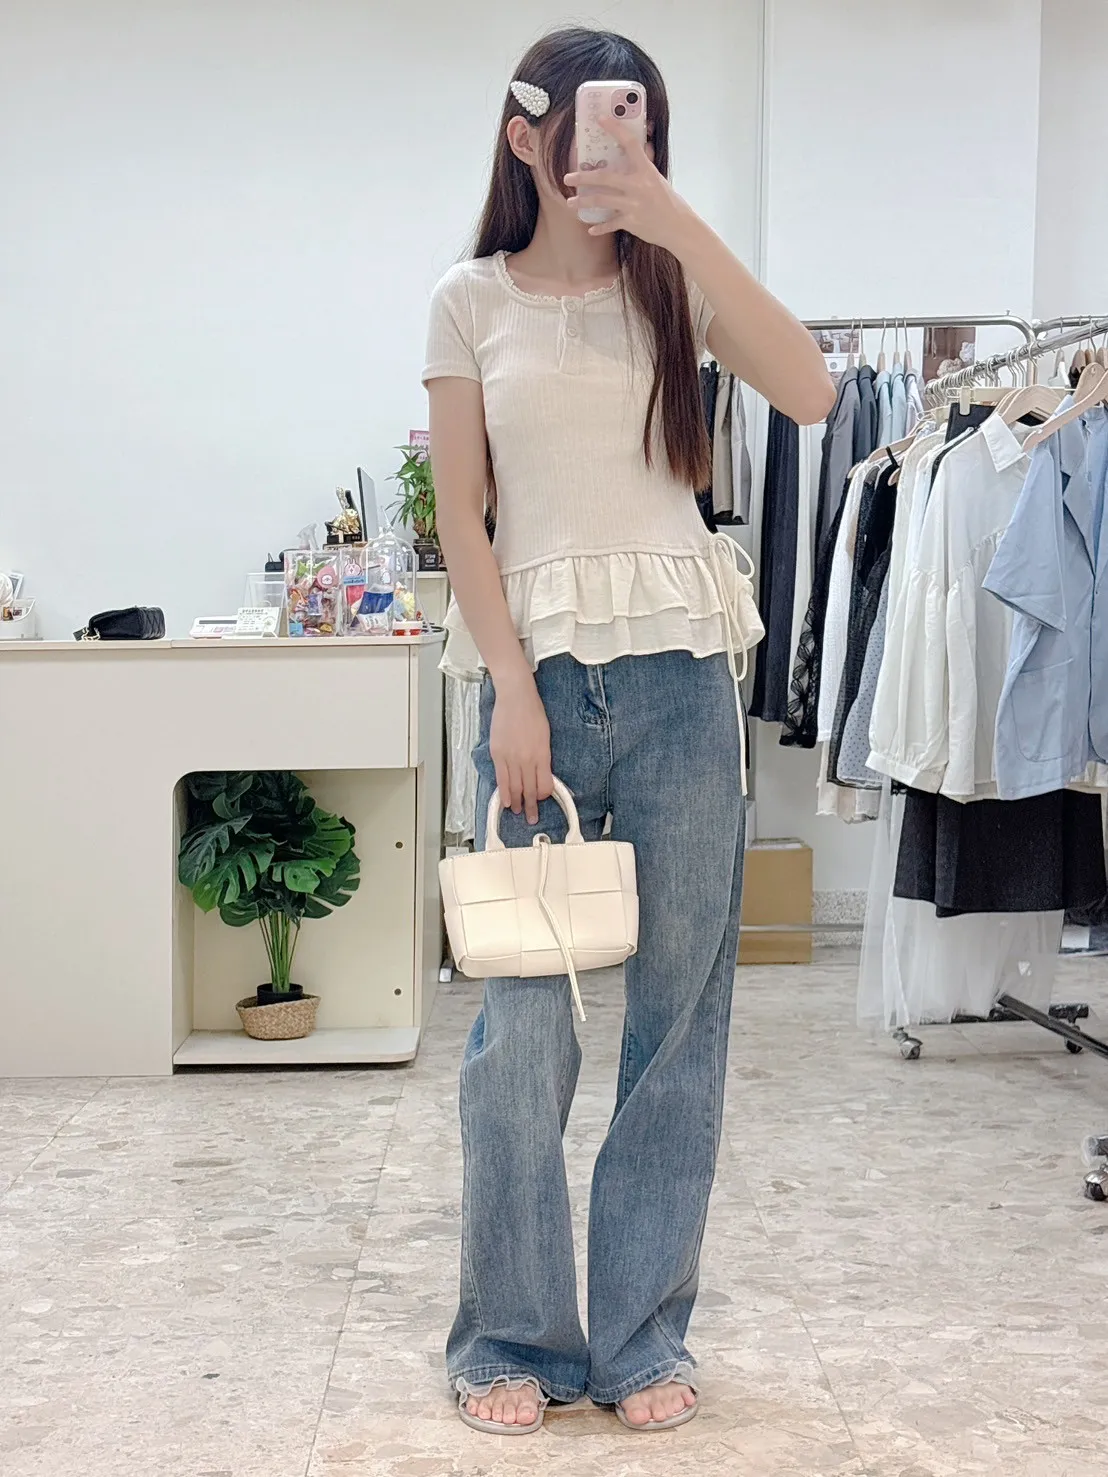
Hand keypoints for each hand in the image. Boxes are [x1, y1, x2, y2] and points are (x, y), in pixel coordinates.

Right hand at [489, 672, 552, 825]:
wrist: (516, 698)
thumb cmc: (533, 712)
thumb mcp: (545, 736)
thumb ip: (542, 756)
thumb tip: (539, 772)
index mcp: (542, 755)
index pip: (544, 784)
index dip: (542, 795)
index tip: (541, 799)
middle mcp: (527, 759)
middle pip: (529, 790)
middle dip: (530, 806)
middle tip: (531, 818)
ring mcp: (511, 758)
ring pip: (515, 787)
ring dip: (516, 802)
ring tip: (517, 812)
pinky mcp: (498, 754)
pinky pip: (501, 778)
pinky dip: (504, 792)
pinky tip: (505, 801)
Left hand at [564, 116, 694, 248]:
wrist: (678, 226)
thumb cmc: (667, 201)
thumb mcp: (656, 179)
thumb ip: (643, 166)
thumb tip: (638, 146)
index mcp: (646, 170)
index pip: (630, 143)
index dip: (615, 129)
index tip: (600, 119)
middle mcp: (639, 186)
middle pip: (605, 178)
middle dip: (584, 177)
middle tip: (568, 177)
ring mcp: (634, 204)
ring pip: (602, 200)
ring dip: (584, 202)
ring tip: (571, 202)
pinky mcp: (632, 222)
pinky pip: (610, 224)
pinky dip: (599, 227)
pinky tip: (590, 228)